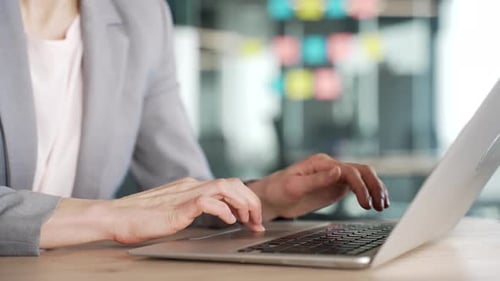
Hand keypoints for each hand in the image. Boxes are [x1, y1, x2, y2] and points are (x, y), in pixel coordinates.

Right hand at [110, 177, 263, 243]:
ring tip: (249, 221)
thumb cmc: (139, 218)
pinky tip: (228, 221)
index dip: (245, 200)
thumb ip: (191, 210)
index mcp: (190, 186)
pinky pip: (207, 202)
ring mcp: (184, 194)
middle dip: (251, 201)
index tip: (253, 218)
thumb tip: (213, 215)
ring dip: (243, 204)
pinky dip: (223, 210)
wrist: (114, 217)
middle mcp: (191, 186)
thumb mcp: (173, 212)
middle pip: (232, 183)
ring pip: (225, 188)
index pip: (227, 186)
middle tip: (258, 222)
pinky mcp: (177, 207)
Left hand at [248, 154, 389, 220]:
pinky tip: (374, 203)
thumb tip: (338, 171)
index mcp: (321, 163)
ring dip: (375, 189)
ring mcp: (334, 176)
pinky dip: (368, 193)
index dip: (360, 186)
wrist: (270, 198)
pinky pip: (357, 186)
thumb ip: (317, 179)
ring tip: (381, 205)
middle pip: (361, 170)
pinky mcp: (334, 186)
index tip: (364, 203)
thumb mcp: (294, 186)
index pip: (349, 170)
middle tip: (380, 204)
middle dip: (374, 186)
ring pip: (362, 177)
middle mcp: (331, 167)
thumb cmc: (277, 190)